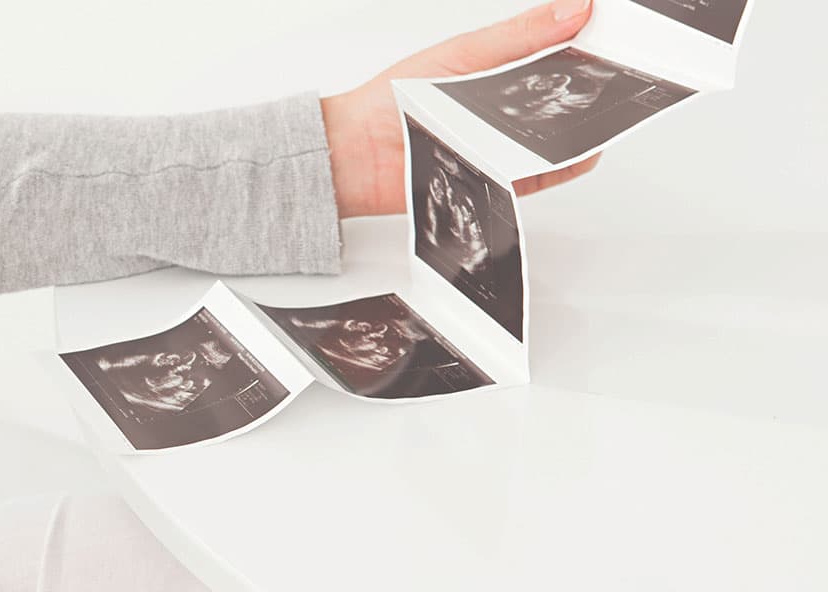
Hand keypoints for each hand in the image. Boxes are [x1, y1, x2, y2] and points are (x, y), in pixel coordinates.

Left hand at [320, 0, 602, 217]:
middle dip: (597, 89)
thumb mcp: (463, 54)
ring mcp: (500, 148)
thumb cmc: (392, 99)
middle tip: (631, 74)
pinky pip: (536, 178)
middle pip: (562, 101)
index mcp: (498, 73)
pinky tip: (580, 153)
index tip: (624, 38)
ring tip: (612, 109)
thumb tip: (575, 7)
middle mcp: (503, 112)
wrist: (353, 154)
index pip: (559, 58)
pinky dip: (560, 167)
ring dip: (582, 128)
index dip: (593, 49)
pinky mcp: (494, 182)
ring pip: (554, 140)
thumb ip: (519, 36)